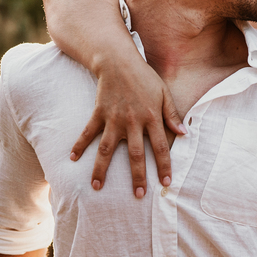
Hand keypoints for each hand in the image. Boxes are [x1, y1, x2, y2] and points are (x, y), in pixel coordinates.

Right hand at [69, 58, 185, 196]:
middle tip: (138, 194)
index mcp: (151, 118)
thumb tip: (184, 134)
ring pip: (107, 149)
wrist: (118, 61)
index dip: (163, 166)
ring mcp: (113, 119)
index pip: (160, 147)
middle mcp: (132, 122)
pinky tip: (72, 158)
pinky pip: (88, 132)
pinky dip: (79, 145)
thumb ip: (172, 114)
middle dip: (137, 176)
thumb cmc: (144, 77)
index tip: (165, 183)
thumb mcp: (164, 93)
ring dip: (101, 169)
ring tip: (97, 187)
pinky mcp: (98, 113)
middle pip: (136, 155)